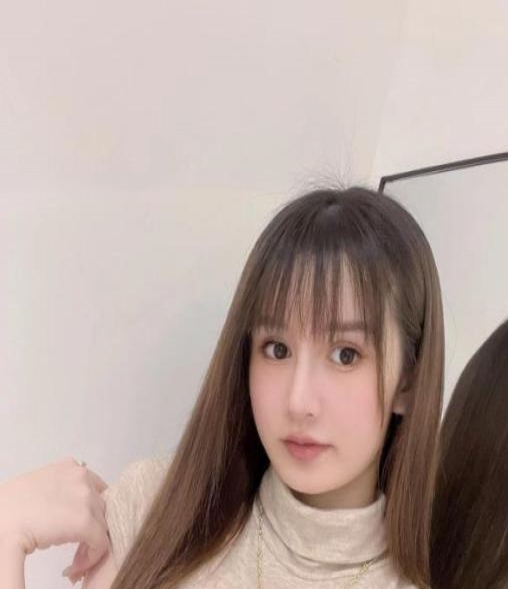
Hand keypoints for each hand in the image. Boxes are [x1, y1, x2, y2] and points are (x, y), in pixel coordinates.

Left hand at [0, 456, 108, 582]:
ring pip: (99, 501)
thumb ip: (16, 588)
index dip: (91, 560)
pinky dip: (87, 496)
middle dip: (91, 541)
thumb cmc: (6, 530)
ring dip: (91, 519)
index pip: (102, 542)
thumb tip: (52, 588)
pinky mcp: (70, 466)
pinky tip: (70, 508)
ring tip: (70, 534)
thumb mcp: (11, 564)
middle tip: (73, 555)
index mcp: (81, 517)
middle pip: (103, 522)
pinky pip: (91, 482)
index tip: (73, 569)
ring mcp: (78, 474)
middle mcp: (85, 491)